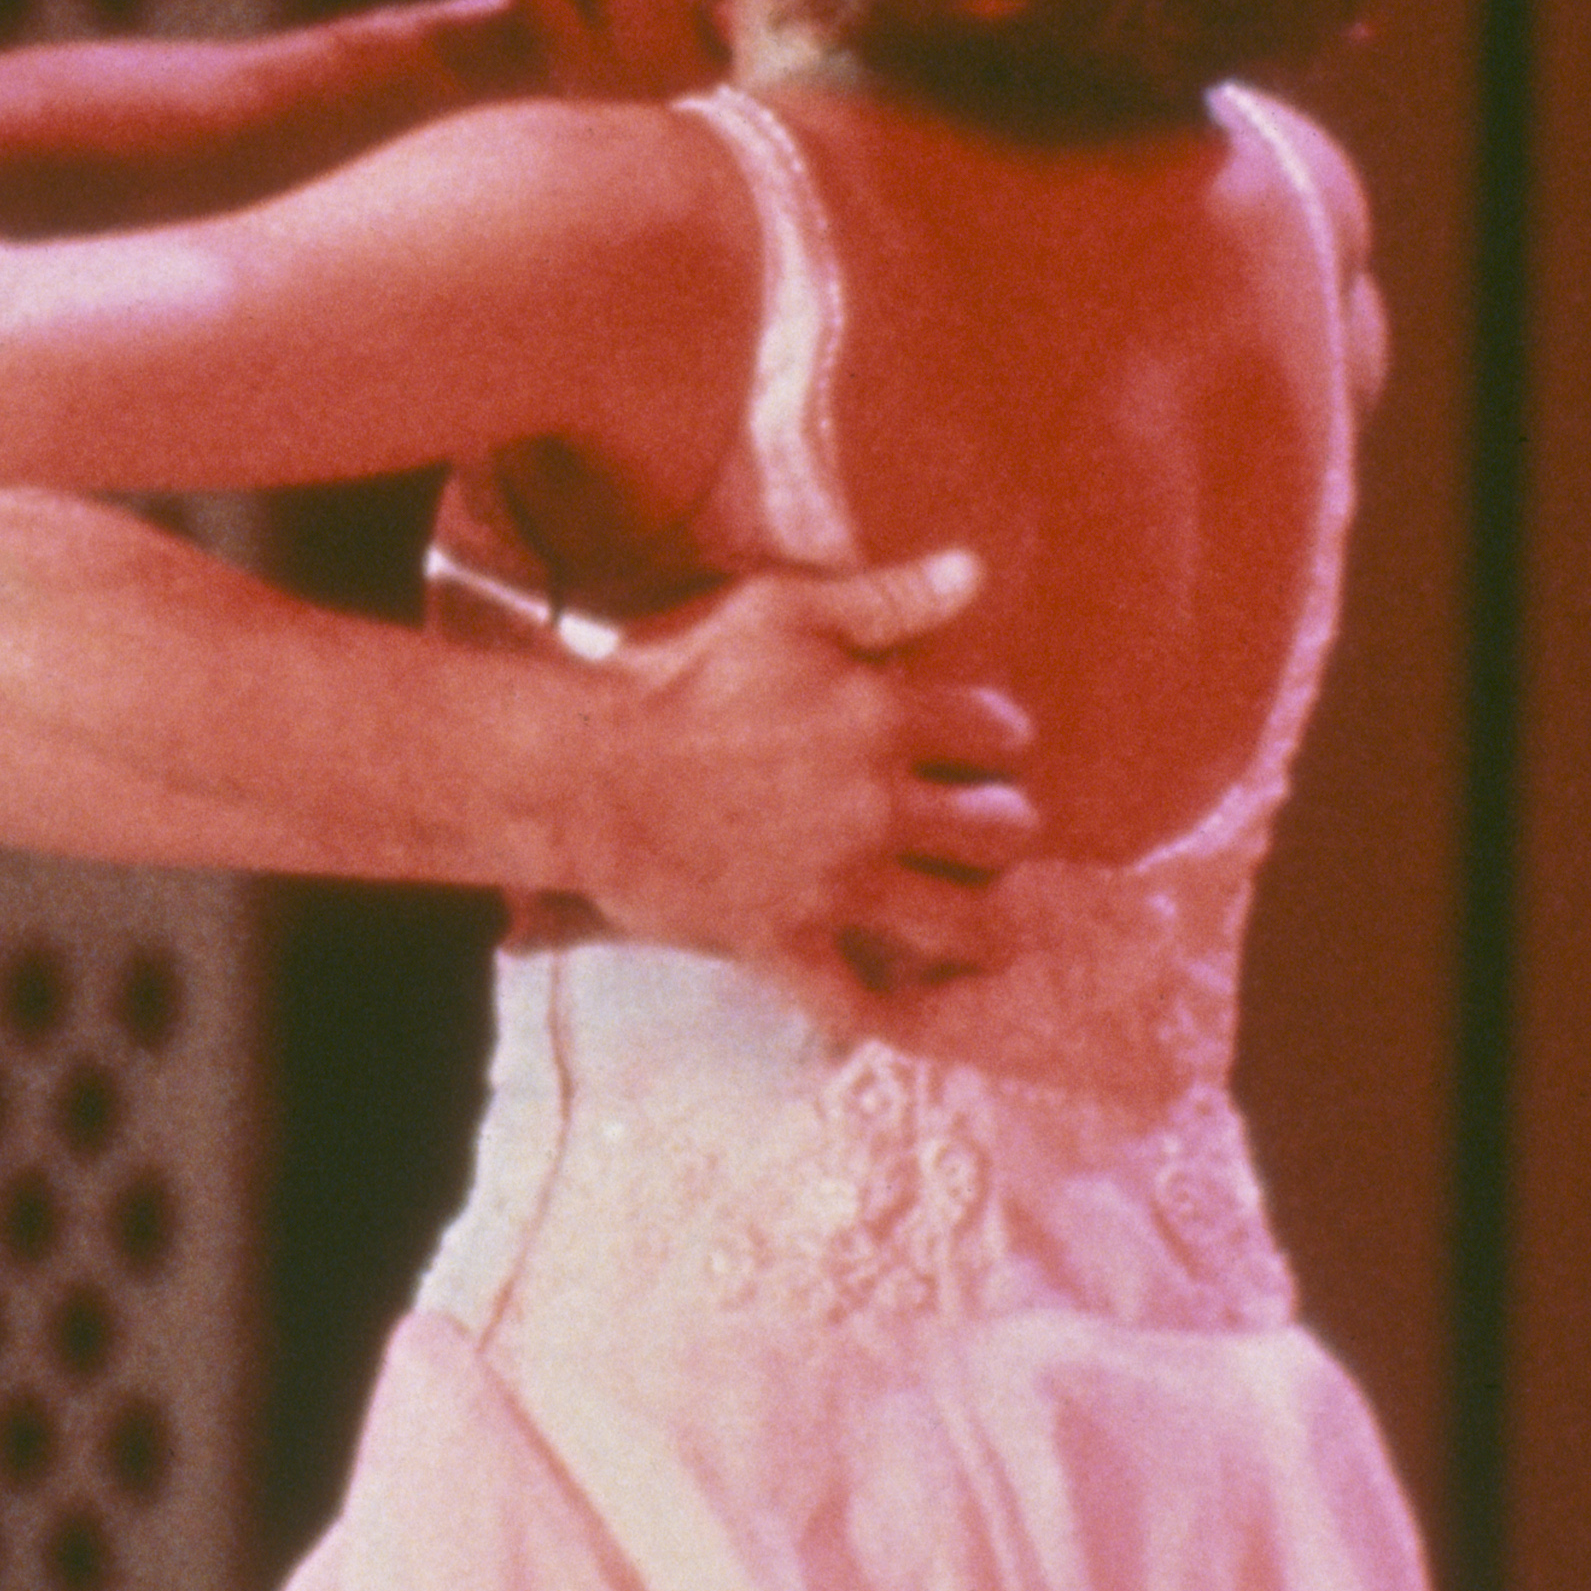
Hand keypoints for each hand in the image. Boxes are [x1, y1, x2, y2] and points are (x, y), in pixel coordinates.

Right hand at [573, 551, 1036, 997]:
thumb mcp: (779, 611)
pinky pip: (854, 1003)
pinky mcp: (786, 941)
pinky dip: (888, 1018)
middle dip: (1007, 828)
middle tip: (992, 829)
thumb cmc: (675, 677)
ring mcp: (837, 885)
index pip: (996, 730)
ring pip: (957, 925)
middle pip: (1002, 833)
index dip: (1001, 734)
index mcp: (886, 720)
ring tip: (985, 926)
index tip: (990, 742)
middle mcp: (880, 808)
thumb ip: (884, 598)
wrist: (584, 769)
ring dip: (984, 926)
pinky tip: (912, 1018)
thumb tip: (973, 572)